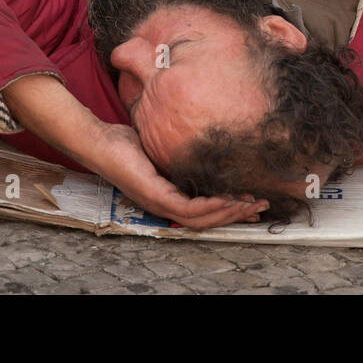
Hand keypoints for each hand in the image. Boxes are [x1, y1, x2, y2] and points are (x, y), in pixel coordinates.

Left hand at [95, 123, 269, 229]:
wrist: (99, 142)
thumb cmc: (126, 144)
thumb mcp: (162, 149)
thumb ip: (181, 155)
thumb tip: (205, 143)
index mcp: (166, 197)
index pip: (202, 212)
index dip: (229, 210)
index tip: (252, 200)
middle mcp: (163, 205)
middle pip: (206, 221)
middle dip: (237, 214)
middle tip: (263, 206)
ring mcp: (158, 203)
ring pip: (200, 219)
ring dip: (229, 213)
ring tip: (252, 205)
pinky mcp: (154, 195)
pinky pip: (187, 207)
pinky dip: (210, 205)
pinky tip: (228, 199)